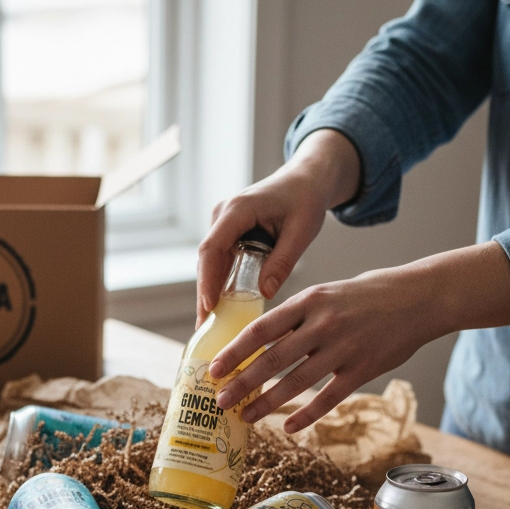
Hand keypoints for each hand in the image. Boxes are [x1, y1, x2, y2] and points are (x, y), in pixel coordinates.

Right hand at [197, 130, 361, 323]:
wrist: (306, 179)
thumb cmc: (306, 198)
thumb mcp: (301, 231)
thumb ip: (283, 261)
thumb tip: (265, 293)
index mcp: (238, 210)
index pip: (212, 249)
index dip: (207, 280)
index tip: (209, 307)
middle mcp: (223, 216)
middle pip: (206, 261)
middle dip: (204, 295)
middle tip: (203, 329)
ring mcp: (223, 224)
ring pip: (210, 264)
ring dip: (210, 292)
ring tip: (208, 326)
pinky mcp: (228, 233)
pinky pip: (219, 262)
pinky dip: (219, 284)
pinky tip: (219, 309)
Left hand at [210, 242, 509, 433]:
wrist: (420, 297)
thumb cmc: (368, 295)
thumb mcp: (327, 293)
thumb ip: (297, 315)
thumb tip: (260, 339)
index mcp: (310, 300)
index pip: (262, 329)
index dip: (235, 351)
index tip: (214, 368)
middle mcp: (323, 323)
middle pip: (273, 359)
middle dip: (243, 382)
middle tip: (220, 400)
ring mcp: (344, 347)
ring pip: (296, 381)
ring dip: (267, 402)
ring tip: (246, 416)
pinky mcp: (363, 368)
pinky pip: (328, 397)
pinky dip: (306, 414)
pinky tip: (288, 426)